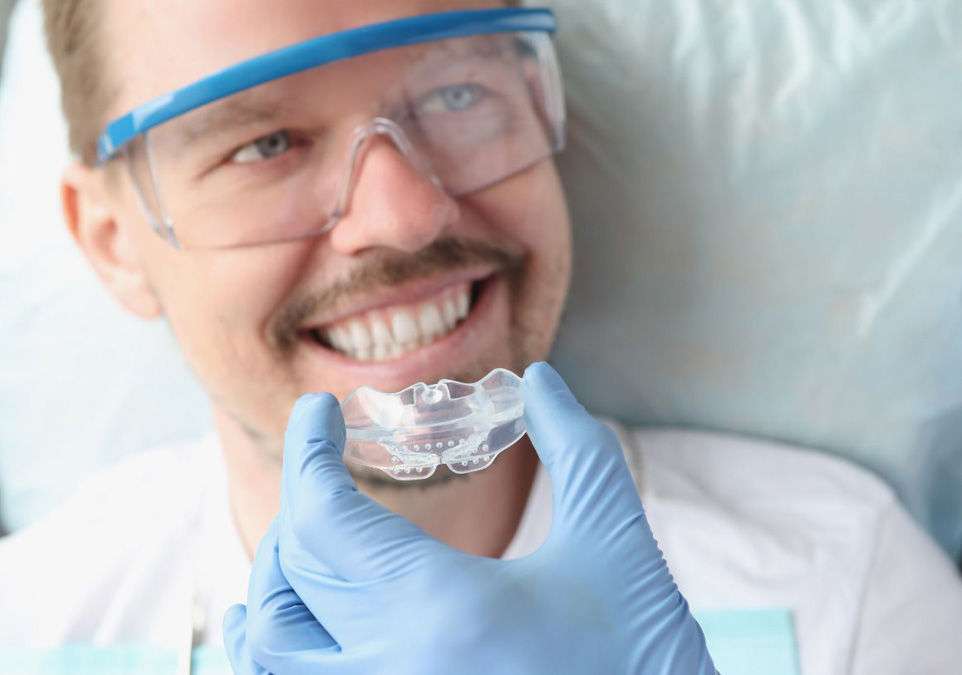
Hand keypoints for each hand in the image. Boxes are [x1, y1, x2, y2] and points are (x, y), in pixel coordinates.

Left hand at [223, 362, 715, 673]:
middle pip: (291, 574)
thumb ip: (574, 445)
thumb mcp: (616, 538)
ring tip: (301, 536)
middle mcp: (392, 671)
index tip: (319, 411)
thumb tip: (539, 381)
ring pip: (270, 650)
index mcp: (442, 609)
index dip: (308, 449)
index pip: (324, 516)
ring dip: (273, 580)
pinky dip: (269, 654)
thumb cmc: (645, 656)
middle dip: (301, 503)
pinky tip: (288, 621)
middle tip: (332, 466)